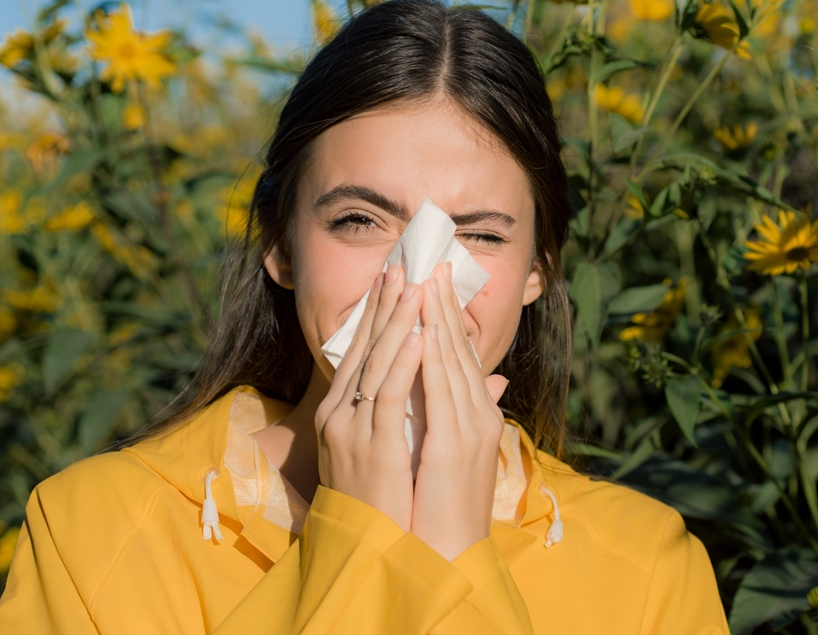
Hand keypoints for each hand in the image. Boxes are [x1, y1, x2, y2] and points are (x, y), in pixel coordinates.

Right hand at [313, 265, 424, 529]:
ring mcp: (350, 431)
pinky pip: (387, 399)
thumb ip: (424, 410)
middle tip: (402, 266)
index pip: (362, 352)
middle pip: (364, 350)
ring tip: (415, 288)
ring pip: (375, 366)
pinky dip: (402, 366)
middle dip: (384, 306)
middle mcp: (339, 415)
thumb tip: (478, 381)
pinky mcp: (369, 449)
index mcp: (341, 412)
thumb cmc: (385, 502)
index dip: (379, 314)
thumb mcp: (399, 447)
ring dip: (396, 324)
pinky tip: (418, 338)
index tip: (397, 279)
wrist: (365, 551)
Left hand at [411, 261, 509, 560]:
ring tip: (426, 285)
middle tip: (431, 266)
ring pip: (453, 364)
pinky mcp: (454, 445)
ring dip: (439, 321)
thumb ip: (467, 413)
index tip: (434, 282)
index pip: (461, 357)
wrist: (453, 550)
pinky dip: (435, 361)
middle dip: (444, 307)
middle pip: (460, 351)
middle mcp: (478, 417)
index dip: (448, 317)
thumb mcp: (455, 453)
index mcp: (477, 416)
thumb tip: (487, 383)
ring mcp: (469, 430)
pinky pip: (443, 394)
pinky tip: (426, 333)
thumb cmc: (447, 505)